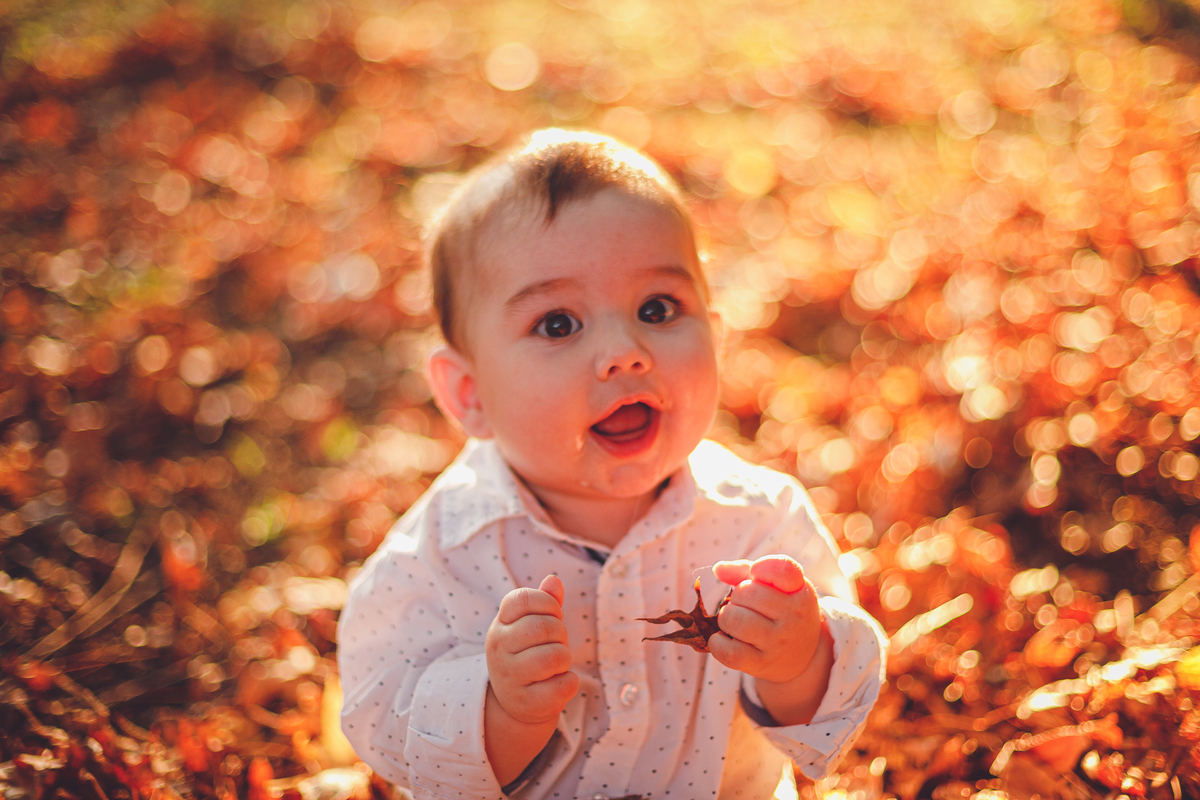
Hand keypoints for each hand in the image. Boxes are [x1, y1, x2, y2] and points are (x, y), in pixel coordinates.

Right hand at [485, 575, 578, 724]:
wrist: (516, 702)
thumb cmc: (529, 654)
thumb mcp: (532, 625)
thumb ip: (545, 601)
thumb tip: (554, 580)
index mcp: (500, 625)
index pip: (522, 599)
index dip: (547, 603)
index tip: (553, 614)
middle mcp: (498, 649)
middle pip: (544, 627)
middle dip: (561, 634)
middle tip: (556, 644)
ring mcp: (509, 677)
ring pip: (554, 656)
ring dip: (565, 658)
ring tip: (556, 665)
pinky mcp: (526, 703)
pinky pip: (563, 685)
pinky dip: (569, 682)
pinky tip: (557, 683)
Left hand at [707, 555, 823, 683]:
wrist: (801, 658)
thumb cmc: (781, 613)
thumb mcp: (777, 588)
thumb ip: (746, 572)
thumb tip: (718, 569)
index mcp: (800, 593)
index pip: (783, 569)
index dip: (762, 568)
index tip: (755, 573)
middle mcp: (794, 618)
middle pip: (746, 592)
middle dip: (737, 596)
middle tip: (743, 605)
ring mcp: (778, 643)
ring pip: (734, 620)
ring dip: (725, 618)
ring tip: (734, 621)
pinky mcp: (761, 664)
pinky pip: (729, 652)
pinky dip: (717, 643)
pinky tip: (723, 639)